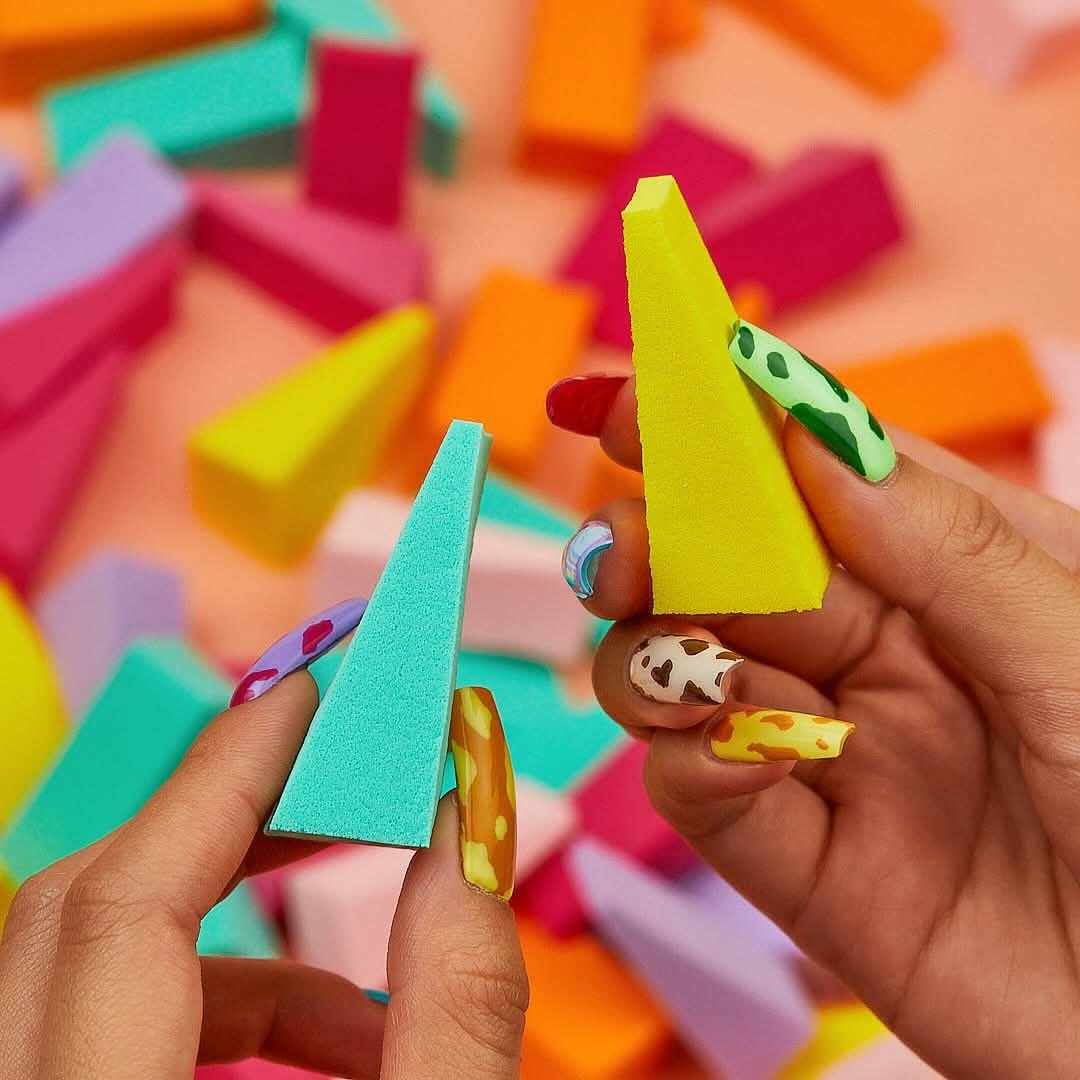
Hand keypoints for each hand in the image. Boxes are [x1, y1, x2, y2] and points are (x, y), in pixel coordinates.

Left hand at [0, 675, 527, 1078]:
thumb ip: (453, 1012)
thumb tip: (469, 831)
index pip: (122, 906)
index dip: (222, 777)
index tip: (311, 692)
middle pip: (88, 906)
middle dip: (233, 825)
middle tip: (350, 786)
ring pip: (94, 960)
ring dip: (240, 941)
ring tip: (367, 995)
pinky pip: (103, 1023)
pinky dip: (223, 1003)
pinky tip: (336, 1046)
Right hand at [576, 376, 1079, 1077]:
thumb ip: (946, 546)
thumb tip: (810, 429)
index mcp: (950, 570)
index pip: (806, 471)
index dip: (711, 424)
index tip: (621, 401)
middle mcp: (876, 651)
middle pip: (722, 568)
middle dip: (653, 547)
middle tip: (620, 554)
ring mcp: (831, 750)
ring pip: (682, 670)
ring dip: (657, 658)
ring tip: (694, 678)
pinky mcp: (800, 860)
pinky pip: (699, 792)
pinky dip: (690, 764)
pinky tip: (738, 761)